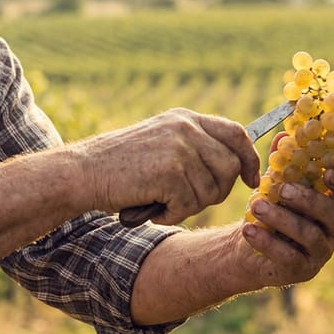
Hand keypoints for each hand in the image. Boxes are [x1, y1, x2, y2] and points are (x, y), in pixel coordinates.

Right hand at [74, 108, 259, 224]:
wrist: (83, 172)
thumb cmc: (119, 166)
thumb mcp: (160, 143)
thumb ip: (193, 146)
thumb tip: (236, 167)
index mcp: (184, 118)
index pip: (235, 133)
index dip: (249, 158)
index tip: (250, 180)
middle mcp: (185, 128)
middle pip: (230, 166)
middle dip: (218, 191)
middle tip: (188, 201)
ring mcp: (179, 148)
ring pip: (212, 190)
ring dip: (190, 206)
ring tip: (162, 202)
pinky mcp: (170, 171)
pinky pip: (190, 204)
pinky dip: (172, 214)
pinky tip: (152, 208)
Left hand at [240, 166, 333, 285]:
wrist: (249, 241)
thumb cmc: (271, 206)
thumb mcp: (275, 182)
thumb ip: (282, 162)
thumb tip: (285, 136)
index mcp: (332, 202)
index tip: (328, 172)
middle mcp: (333, 228)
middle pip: (333, 214)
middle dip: (308, 200)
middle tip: (283, 189)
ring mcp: (320, 251)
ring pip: (309, 235)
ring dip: (281, 218)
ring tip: (256, 206)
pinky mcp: (302, 270)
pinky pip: (289, 257)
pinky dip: (267, 241)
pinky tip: (248, 230)